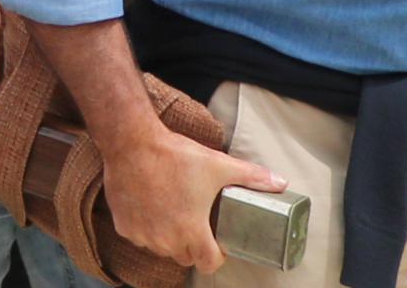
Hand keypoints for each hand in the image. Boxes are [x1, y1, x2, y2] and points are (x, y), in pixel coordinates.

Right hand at [100, 122, 289, 276]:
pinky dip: (146, 228)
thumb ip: (252, 177)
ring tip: (173, 211)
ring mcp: (143, 235)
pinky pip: (139, 236)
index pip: (209, 264)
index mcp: (192, 232)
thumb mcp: (217, 165)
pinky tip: (150, 207)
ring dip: (168, 237)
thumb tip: (281, 182)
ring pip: (161, 248)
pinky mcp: (124, 226)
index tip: (217, 241)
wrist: (131, 141)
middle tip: (196, 220)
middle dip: (193, 244)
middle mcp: (166, 240)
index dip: (217, 256)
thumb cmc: (174, 155)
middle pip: (185, 256)